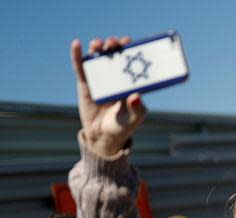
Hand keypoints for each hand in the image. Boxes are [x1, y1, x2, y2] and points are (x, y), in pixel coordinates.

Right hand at [71, 36, 147, 155]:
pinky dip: (78, 56)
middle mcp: (115, 78)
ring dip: (98, 48)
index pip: (131, 62)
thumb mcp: (135, 118)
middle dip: (114, 46)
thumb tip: (136, 96)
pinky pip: (81, 69)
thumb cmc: (124, 126)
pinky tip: (77, 44)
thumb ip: (138, 108)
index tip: (128, 42)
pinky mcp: (86, 84)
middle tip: (114, 42)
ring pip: (98, 59)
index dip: (129, 50)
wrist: (104, 137)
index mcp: (130, 82)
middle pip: (114, 56)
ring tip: (98, 43)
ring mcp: (100, 79)